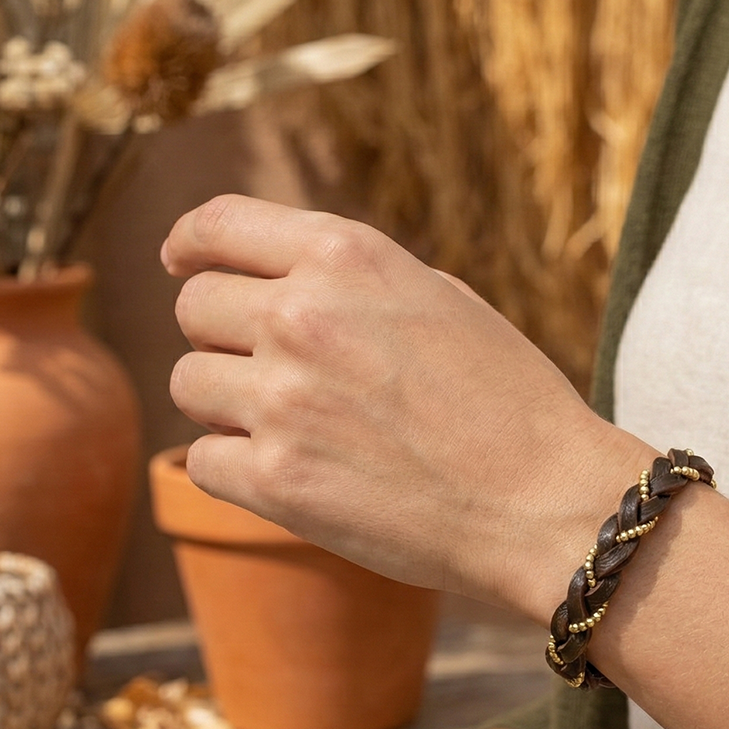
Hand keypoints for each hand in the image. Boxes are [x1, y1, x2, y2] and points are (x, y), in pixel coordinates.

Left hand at [163, 195, 650, 621]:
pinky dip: (237, 470)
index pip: (218, 226)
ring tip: (296, 432)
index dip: (189, 246)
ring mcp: (284, 398)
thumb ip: (354, 281)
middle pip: (194, 308)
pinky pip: (202, 461)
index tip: (181, 262)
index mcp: (347, 256)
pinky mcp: (278, 480)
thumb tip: (279, 282)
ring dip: (229, 406)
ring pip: (189, 385)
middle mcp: (303, 315)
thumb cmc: (512, 405)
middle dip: (223, 339)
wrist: (547, 503)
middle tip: (275, 375)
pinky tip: (292, 477)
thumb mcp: (442, 301)